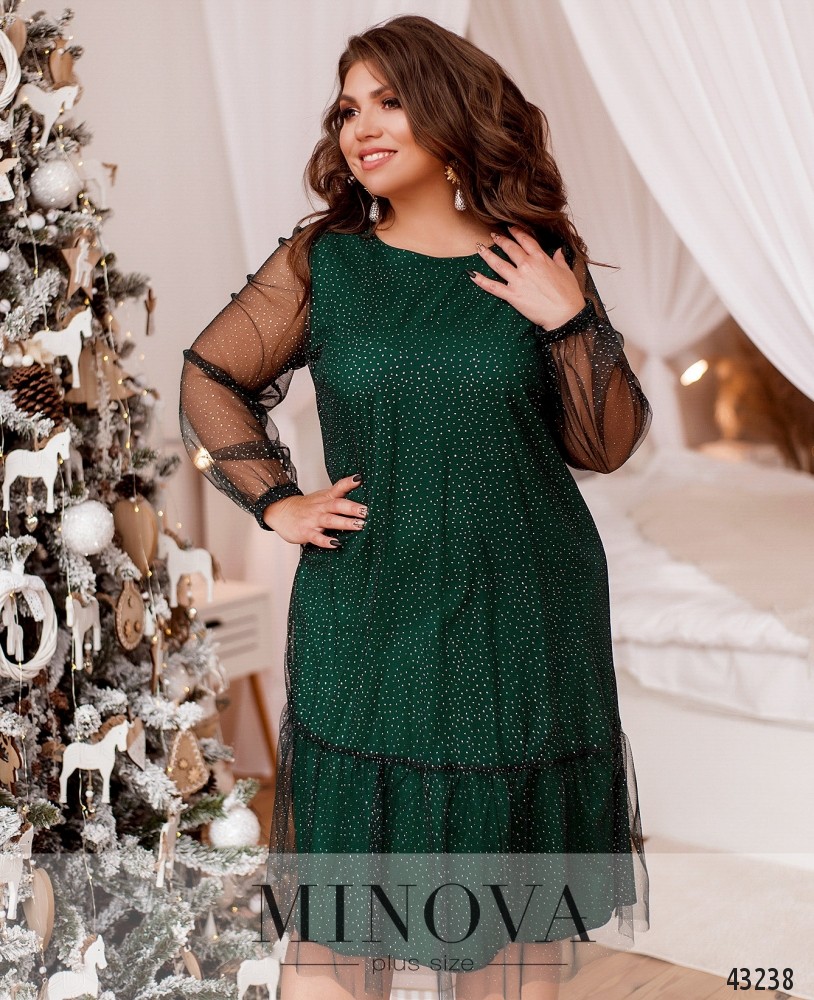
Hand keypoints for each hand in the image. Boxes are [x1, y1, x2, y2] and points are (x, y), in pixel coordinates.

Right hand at [262, 474, 367, 546]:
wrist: (280, 511)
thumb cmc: (306, 507)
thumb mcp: (322, 498)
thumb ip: (338, 497)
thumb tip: (361, 499)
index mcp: (326, 498)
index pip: (338, 488)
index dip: (348, 483)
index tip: (359, 479)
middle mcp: (321, 507)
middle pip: (337, 505)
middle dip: (353, 508)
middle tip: (366, 511)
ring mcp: (313, 520)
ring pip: (330, 520)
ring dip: (345, 522)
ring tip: (359, 525)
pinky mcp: (305, 532)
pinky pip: (316, 537)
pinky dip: (326, 540)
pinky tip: (336, 543)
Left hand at [468, 225, 586, 328]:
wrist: (565, 314)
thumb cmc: (568, 295)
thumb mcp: (566, 272)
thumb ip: (559, 259)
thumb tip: (558, 250)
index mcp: (541, 258)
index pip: (526, 240)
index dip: (516, 232)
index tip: (510, 227)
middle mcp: (527, 266)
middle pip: (510, 248)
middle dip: (500, 240)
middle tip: (493, 235)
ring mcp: (518, 280)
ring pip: (498, 263)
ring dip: (487, 255)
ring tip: (479, 248)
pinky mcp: (512, 295)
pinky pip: (493, 286)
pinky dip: (481, 281)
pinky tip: (471, 275)